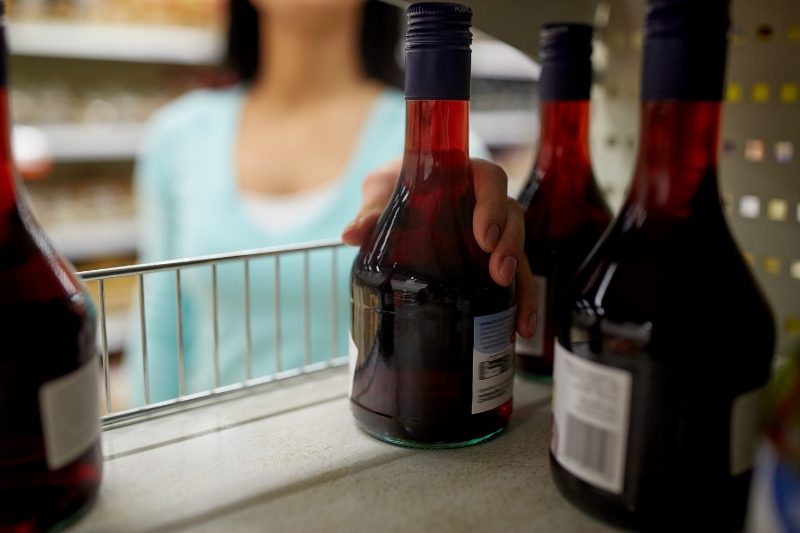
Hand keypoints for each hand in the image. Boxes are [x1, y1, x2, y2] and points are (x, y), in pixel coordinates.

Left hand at [342, 157, 537, 338]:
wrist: (393, 201)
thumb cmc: (392, 188)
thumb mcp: (379, 192)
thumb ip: (371, 211)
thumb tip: (351, 235)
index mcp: (462, 176)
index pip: (489, 179)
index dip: (492, 205)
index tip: (484, 235)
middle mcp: (484, 203)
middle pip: (512, 217)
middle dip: (511, 248)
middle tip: (499, 275)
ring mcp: (491, 233)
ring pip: (519, 250)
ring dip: (522, 284)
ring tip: (519, 317)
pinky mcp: (488, 260)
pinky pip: (514, 277)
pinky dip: (519, 303)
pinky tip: (521, 329)